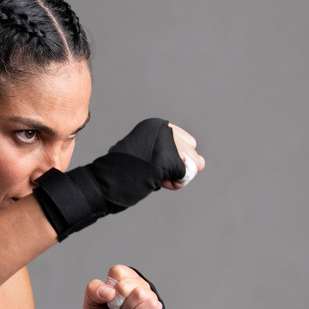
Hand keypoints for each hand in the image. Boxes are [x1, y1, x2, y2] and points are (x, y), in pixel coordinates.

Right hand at [34, 118, 202, 240]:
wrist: (105, 182)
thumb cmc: (124, 173)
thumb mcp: (152, 158)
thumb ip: (177, 156)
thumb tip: (203, 163)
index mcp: (155, 125)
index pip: (186, 143)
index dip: (173, 158)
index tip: (151, 163)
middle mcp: (162, 129)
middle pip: (192, 152)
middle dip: (178, 167)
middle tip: (153, 172)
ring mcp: (166, 143)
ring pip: (192, 164)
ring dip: (176, 176)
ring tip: (154, 176)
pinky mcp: (169, 158)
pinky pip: (185, 175)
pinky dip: (174, 184)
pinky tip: (156, 182)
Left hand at [83, 264, 162, 308]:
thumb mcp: (90, 303)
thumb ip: (93, 290)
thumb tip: (110, 291)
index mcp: (122, 276)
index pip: (117, 272)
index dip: (110, 288)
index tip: (109, 299)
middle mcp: (137, 282)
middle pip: (126, 285)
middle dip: (118, 302)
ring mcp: (149, 294)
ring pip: (140, 293)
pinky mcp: (157, 307)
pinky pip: (152, 304)